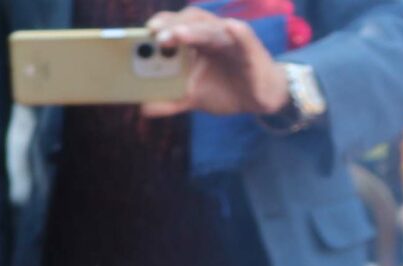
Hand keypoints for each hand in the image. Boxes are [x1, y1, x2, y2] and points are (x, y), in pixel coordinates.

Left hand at [141, 8, 289, 120]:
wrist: (259, 99)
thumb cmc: (226, 90)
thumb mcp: (194, 97)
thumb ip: (170, 99)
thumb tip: (144, 108)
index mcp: (196, 41)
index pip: (176, 24)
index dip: (162, 25)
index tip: (145, 32)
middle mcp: (212, 34)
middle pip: (191, 21)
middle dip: (173, 26)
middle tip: (156, 34)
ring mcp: (231, 38)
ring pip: (211, 28)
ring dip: (195, 30)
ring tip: (179, 34)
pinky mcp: (250, 48)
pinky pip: (243, 37)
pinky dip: (237, 33)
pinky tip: (231, 28)